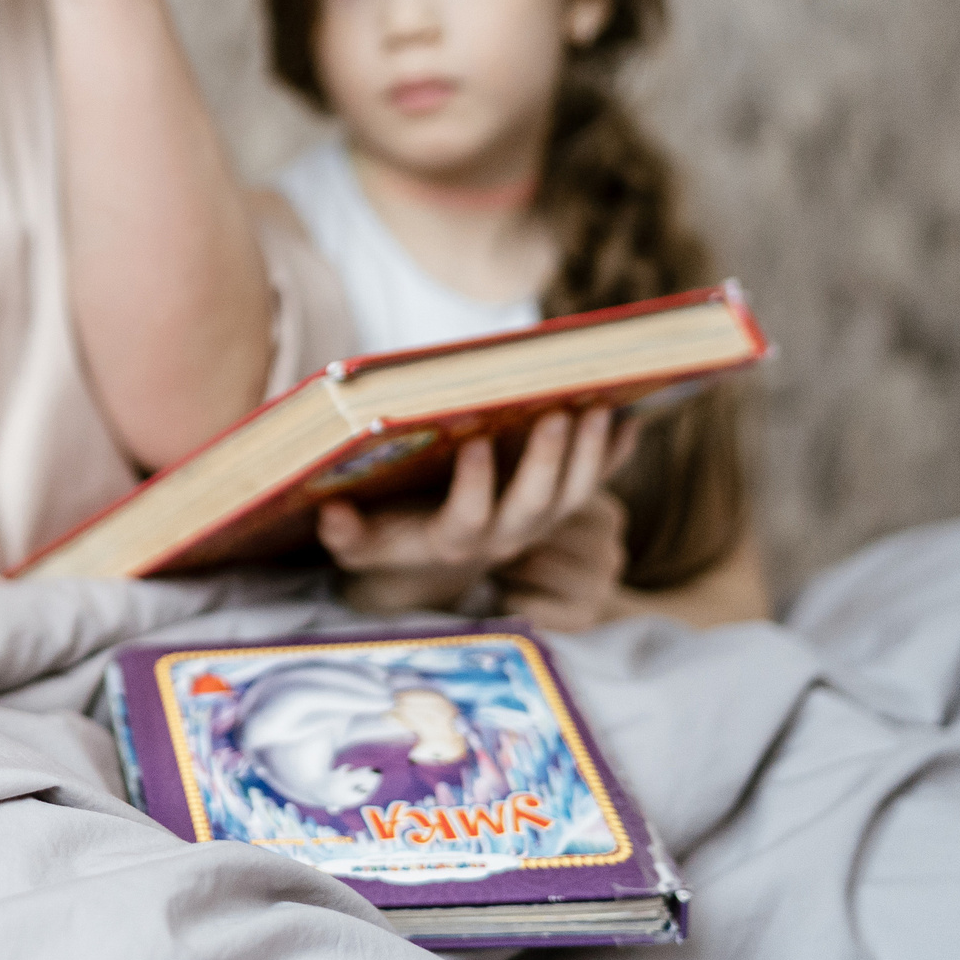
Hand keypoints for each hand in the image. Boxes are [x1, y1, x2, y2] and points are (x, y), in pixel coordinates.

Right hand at [318, 408, 636, 618]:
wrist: (437, 552)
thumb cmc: (392, 535)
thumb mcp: (360, 542)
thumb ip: (347, 534)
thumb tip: (331, 511)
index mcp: (454, 543)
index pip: (470, 519)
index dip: (476, 486)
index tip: (474, 443)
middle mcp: (505, 537)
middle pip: (537, 506)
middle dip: (550, 461)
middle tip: (557, 414)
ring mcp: (538, 523)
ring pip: (575, 495)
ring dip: (590, 453)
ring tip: (597, 407)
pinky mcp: (558, 506)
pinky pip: (596, 482)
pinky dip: (615, 454)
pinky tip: (628, 419)